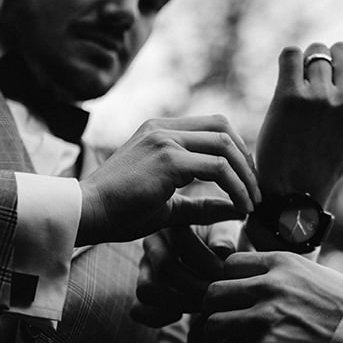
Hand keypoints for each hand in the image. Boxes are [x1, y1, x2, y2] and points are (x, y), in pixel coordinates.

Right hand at [76, 115, 259, 245]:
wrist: (85, 214)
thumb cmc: (119, 214)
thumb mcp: (169, 205)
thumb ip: (202, 204)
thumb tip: (238, 209)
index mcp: (159, 131)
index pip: (212, 127)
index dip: (237, 151)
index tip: (248, 181)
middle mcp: (162, 128)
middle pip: (224, 127)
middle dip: (248, 159)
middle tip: (257, 190)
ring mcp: (164, 139)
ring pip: (225, 145)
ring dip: (246, 175)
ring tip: (253, 202)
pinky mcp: (168, 158)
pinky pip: (218, 167)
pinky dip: (236, 187)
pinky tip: (241, 207)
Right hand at [131, 221, 239, 325]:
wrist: (211, 258)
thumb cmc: (220, 240)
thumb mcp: (225, 232)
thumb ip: (225, 237)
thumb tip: (222, 251)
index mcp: (172, 224)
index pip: (182, 241)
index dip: (206, 262)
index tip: (225, 275)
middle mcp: (152, 245)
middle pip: (164, 267)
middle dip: (195, 287)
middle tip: (216, 296)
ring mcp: (143, 270)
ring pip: (146, 289)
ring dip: (177, 302)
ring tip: (201, 305)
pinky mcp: (140, 294)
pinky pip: (138, 310)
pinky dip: (160, 317)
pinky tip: (181, 314)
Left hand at [203, 252, 342, 342]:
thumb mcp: (317, 277)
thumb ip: (285, 277)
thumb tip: (260, 284)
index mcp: (282, 263)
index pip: (230, 265)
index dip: (230, 286)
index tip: (239, 303)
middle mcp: (270, 285)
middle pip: (213, 293)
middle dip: (218, 313)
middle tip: (231, 330)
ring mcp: (268, 316)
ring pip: (213, 326)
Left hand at [255, 42, 342, 203]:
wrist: (294, 188)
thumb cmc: (330, 158)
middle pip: (342, 49)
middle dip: (330, 57)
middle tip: (319, 79)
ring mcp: (320, 98)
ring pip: (315, 50)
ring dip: (307, 62)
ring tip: (302, 85)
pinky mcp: (290, 97)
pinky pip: (290, 54)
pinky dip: (289, 60)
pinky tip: (288, 78)